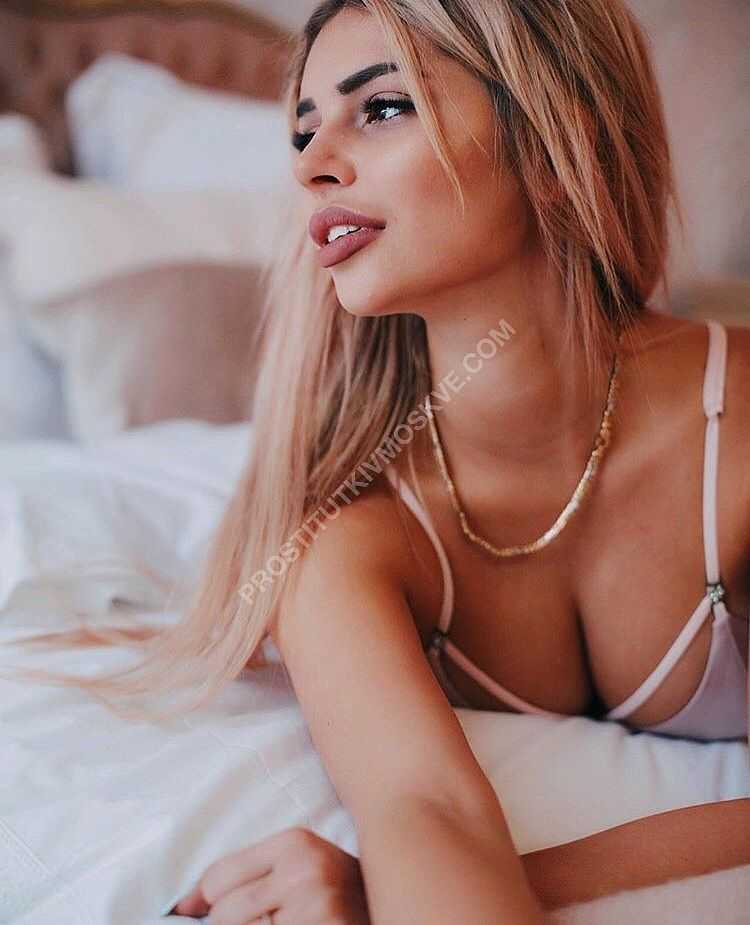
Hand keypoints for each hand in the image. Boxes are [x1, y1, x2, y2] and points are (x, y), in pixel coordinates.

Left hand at [170, 826, 370, 923]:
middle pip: (224, 913)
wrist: (396, 902)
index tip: (197, 913)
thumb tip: (183, 907)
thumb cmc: (338, 892)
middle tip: (263, 918)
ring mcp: (314, 907)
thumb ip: (250, 876)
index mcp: (294, 842)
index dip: (204, 903)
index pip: (218, 878)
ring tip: (280, 921)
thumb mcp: (300, 867)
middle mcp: (303, 870)